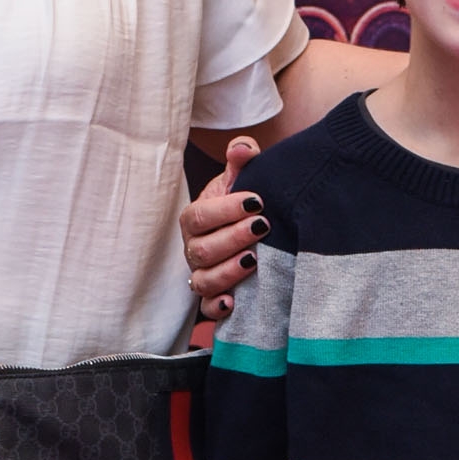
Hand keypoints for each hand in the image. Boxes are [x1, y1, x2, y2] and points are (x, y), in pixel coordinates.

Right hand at [183, 137, 263, 317]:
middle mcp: (194, 249)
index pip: (199, 216)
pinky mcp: (214, 298)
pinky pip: (206, 310)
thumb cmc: (247, 202)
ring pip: (202, 281)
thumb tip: (242, 149)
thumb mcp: (245, 178)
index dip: (225, 210)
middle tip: (264, 226)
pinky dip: (217, 308)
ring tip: (255, 261)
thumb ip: (242, 159)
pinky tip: (234, 302)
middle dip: (233, 238)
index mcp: (196, 218)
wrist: (256, 228)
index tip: (257, 201)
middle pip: (202, 250)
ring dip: (227, 272)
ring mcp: (202, 275)